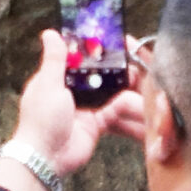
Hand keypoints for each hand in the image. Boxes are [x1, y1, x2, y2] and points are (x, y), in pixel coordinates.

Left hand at [5, 30, 141, 181]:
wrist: (47, 157)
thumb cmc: (41, 119)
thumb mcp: (48, 84)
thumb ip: (55, 60)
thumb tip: (50, 33)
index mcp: (60, 77)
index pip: (84, 58)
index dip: (101, 51)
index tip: (121, 43)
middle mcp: (75, 90)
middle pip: (103, 76)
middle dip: (122, 71)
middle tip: (141, 66)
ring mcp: (88, 107)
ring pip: (114, 95)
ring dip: (130, 91)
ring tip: (149, 86)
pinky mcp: (98, 124)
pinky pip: (118, 115)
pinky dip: (130, 112)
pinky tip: (145, 107)